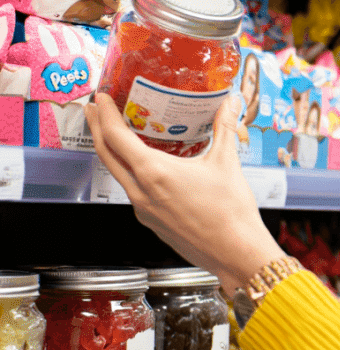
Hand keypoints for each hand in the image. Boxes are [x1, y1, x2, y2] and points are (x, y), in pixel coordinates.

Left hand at [84, 93, 284, 295]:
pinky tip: (146, 169)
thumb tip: (230, 102)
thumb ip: (224, 128)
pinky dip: (131, 173)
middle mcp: (141, 191)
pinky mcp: (151, 221)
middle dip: (97, 128)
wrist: (234, 252)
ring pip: (117, 174)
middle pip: (106, 154)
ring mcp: (143, 209)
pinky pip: (132, 191)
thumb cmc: (230, 213)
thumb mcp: (227, 163)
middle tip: (95, 109)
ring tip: (117, 136)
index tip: (102, 98)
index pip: (116, 136)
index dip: (106, 114)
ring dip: (112, 152)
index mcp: (155, 172)